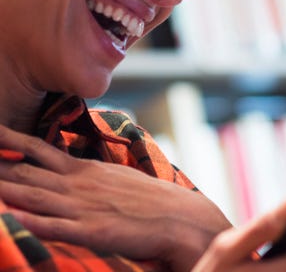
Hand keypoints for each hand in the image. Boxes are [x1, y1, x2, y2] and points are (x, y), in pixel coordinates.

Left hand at [0, 124, 231, 270]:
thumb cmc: (151, 201)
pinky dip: (29, 221)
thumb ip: (91, 177)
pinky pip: (53, 226)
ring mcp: (83, 207)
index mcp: (85, 170)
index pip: (38, 151)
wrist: (181, 218)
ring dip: (4, 187)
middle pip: (26, 170)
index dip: (9, 141)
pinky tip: (9, 216)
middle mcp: (79, 184)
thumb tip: (72, 172)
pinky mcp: (91, 230)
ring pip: (33, 194)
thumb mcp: (118, 179)